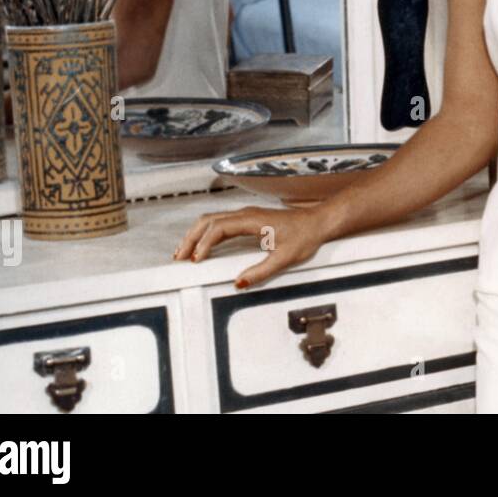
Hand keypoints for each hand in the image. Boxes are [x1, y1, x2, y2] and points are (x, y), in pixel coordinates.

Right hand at [173, 204, 328, 288]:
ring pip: (212, 219)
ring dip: (196, 234)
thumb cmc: (305, 236)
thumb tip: (238, 282)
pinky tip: (202, 246)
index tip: (195, 261)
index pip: (219, 228)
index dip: (204, 244)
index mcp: (252, 220)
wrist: (318, 222)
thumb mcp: (285, 258)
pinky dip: (206, 233)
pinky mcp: (248, 218)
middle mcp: (246, 213)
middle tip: (179, 258)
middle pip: (209, 221)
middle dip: (191, 238)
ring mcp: (246, 214)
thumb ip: (261, 271)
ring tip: (184, 253)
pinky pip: (220, 222)